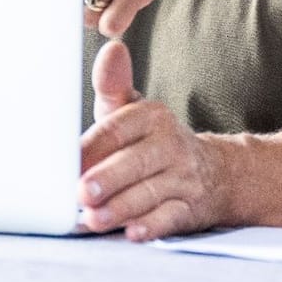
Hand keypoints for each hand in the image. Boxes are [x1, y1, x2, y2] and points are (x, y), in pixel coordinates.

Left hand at [77, 40, 228, 241]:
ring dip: (121, 208)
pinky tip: (132, 233)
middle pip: (135, 162)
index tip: (68, 161)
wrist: (213, 172)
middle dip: (107, 178)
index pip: (118, 129)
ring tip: (93, 219)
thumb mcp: (132, 113)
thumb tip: (111, 48)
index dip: (92, 147)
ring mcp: (183, 178)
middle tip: (81, 192)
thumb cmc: (152, 142)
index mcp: (152, 116)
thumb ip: (113, 85)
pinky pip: (171, 217)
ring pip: (150, 193)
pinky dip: (152, 226)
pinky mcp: (190, 209)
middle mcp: (171, 144)